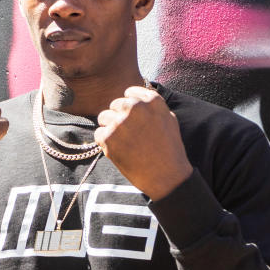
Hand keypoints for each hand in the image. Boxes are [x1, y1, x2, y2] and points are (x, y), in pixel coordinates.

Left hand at [95, 85, 192, 199]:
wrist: (166, 176)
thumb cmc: (170, 150)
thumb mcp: (169, 120)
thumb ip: (153, 106)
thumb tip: (137, 98)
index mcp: (151, 101)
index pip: (130, 92)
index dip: (130, 106)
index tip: (134, 118)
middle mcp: (135, 107)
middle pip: (115, 104)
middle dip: (119, 117)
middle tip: (130, 134)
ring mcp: (120, 122)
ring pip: (103, 117)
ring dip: (110, 128)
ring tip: (124, 143)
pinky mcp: (108, 138)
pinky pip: (98, 134)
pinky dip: (105, 143)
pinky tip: (120, 151)